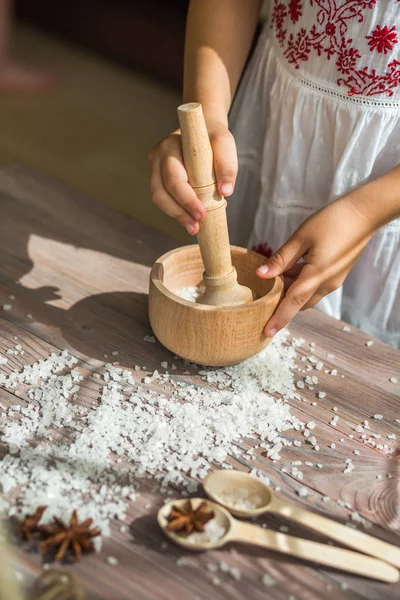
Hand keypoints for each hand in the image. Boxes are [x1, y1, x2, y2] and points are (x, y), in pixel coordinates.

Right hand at [149, 116, 237, 234]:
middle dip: (179, 212)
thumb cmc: (213, 136)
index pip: (174, 177)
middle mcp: (158, 156)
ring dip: (176, 215)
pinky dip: (176, 211)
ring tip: (194, 228)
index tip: (202, 214)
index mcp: (170, 145)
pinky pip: (163, 199)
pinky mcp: (158, 177)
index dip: (186, 199)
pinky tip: (190, 219)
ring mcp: (155, 167)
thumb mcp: (225, 143)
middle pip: (161, 191)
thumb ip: (227, 164)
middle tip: (197, 227)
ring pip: (159, 197)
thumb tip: (225, 192)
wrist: (204, 129)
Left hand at [257, 195, 377, 336]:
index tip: (267, 333)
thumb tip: (261, 274)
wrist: (364, 213)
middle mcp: (327, 283)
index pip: (293, 303)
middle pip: (299, 302)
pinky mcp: (336, 273)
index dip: (279, 318)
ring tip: (271, 281)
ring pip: (306, 294)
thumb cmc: (332, 221)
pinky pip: (314, 286)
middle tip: (261, 300)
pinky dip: (299, 283)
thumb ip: (281, 258)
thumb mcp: (301, 237)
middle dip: (281, 304)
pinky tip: (288, 270)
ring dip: (290, 292)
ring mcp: (333, 280)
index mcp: (317, 275)